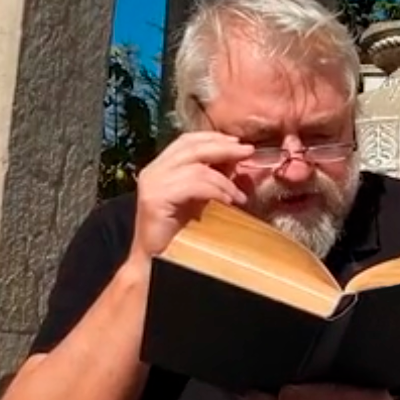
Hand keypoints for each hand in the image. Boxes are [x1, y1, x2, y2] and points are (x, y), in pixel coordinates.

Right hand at [130, 131, 253, 258]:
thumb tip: (236, 162)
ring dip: (224, 179)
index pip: (188, 140)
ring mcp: (152, 183)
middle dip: (223, 148)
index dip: (214, 138)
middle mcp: (153, 170)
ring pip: (196, 167)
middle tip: (247, 152)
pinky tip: (229, 201)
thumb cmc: (180, 233)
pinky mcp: (155, 199)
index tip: (239, 143)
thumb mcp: (200, 198)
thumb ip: (211, 178)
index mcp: (161, 167)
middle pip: (192, 147)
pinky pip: (194, 185)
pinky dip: (216, 191)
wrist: (157, 261)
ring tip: (239, 195)